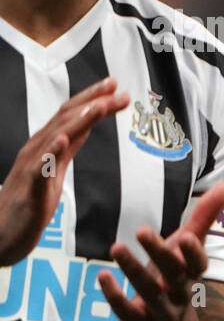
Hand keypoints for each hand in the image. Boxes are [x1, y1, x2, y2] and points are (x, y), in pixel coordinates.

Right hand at [0, 77, 128, 265]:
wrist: (1, 234)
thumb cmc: (29, 201)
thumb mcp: (55, 169)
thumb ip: (68, 149)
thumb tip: (84, 128)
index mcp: (46, 146)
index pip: (71, 116)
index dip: (92, 99)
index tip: (116, 86)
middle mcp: (37, 151)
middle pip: (66, 119)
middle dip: (92, 101)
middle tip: (116, 88)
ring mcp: (31, 169)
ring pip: (55, 138)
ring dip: (77, 121)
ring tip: (97, 106)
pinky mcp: (29, 191)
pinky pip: (39, 169)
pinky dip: (51, 153)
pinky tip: (63, 141)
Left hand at [98, 182, 223, 320]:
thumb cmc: (174, 277)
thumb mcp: (187, 248)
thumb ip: (204, 216)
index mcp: (191, 273)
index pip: (198, 264)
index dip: (193, 253)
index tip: (186, 236)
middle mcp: (179, 292)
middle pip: (172, 274)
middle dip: (159, 253)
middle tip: (142, 230)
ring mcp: (160, 310)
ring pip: (148, 291)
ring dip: (133, 269)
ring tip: (117, 247)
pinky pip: (127, 311)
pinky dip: (115, 295)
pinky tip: (103, 276)